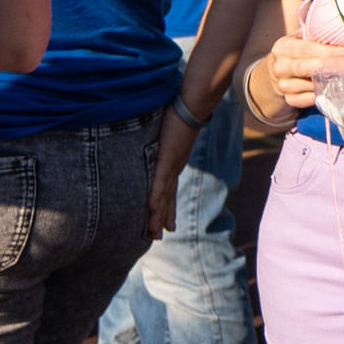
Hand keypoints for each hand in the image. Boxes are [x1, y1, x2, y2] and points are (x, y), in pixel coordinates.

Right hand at [149, 106, 201, 236]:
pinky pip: (160, 177)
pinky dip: (155, 192)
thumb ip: (160, 146)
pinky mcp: (168, 156)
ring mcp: (172, 164)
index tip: (164, 228)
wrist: (192, 104)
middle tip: (156, 239)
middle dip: (161, 219)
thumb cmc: (178, 117)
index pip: (168, 193)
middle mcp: (174, 168)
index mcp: (174, 166)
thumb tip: (156, 147)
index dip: (165, 210)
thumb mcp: (167, 137)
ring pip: (163, 194)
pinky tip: (151, 206)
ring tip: (153, 232)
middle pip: (166, 199)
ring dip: (157, 213)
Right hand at [266, 33, 343, 111]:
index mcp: (284, 47)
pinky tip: (342, 91)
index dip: (333, 51)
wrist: (281, 71)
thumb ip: (323, 37)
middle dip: (337, 66)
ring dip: (334, 83)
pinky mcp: (290, 99)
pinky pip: (310, 100)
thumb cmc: (300, 51)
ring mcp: (283, 85)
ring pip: (311, 86)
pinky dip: (327, 96)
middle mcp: (281, 67)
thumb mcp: (306, 39)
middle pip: (310, 68)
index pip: (309, 48)